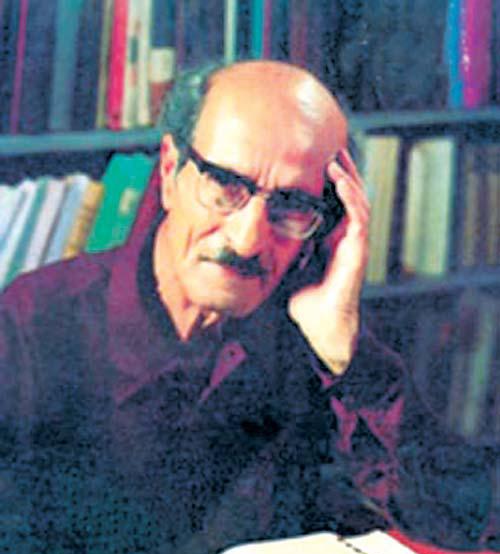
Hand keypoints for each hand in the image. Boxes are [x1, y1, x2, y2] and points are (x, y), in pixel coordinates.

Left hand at [288, 148, 368, 374]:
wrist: (318, 326)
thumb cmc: (302, 298)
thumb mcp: (286, 261)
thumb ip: (278, 242)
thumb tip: (251, 224)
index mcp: (331, 236)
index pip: (334, 198)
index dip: (329, 176)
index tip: (314, 154)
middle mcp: (345, 235)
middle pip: (350, 193)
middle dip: (342, 167)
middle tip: (331, 143)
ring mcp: (354, 242)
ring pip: (358, 199)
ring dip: (347, 175)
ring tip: (335, 154)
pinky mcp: (358, 250)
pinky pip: (358, 217)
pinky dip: (350, 196)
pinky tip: (340, 179)